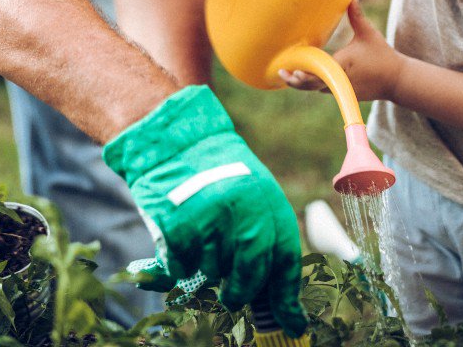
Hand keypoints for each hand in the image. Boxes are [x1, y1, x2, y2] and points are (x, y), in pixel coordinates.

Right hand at [103, 86, 306, 336]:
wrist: (170, 140)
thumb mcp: (250, 194)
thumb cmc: (213, 172)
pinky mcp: (177, 226)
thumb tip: (282, 300)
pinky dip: (179, 266)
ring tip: (200, 247)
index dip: (287, 296)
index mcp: (267, 200)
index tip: (292, 323)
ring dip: (207, 271)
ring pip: (214, 272)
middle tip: (234, 297)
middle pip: (251, 273)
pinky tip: (178, 245)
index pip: (284, 258)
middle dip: (242, 291)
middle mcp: (243, 209)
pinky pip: (182, 268)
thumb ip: (264, 237)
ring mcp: (209, 218)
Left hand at [279, 0, 406, 101]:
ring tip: (286, 76)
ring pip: (316, 88)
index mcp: (343, 64)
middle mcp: (339, 80)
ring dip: (302, 84)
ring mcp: (341, 89)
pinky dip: (313, 84)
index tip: (292, 70)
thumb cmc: (382, 55)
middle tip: (281, 74)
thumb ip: (357, 16)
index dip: (305, 73)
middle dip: (296, 81)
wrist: (396, 80)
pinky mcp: (343, 94)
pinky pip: (324, 89)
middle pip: (312, 84)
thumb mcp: (368, 33)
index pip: (319, 71)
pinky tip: (301, 79)